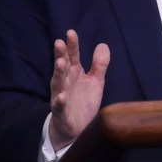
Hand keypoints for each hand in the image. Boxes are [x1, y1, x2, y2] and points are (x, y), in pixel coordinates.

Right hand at [47, 29, 109, 150]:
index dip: (72, 45)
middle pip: (62, 66)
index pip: (72, 56)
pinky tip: (61, 96)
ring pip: (58, 83)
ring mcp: (61, 96)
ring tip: (60, 63)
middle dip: (60, 55)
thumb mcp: (95, 81)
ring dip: (58, 73)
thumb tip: (102, 44)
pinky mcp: (61, 111)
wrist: (77, 128)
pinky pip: (59, 105)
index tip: (71, 32)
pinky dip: (59, 100)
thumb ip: (99, 64)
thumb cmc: (84, 101)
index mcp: (74, 73)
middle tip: (59, 43)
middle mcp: (66, 82)